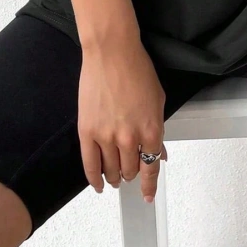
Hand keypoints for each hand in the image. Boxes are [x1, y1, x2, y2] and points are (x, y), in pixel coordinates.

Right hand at [78, 34, 167, 203]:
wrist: (111, 52)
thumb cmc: (136, 69)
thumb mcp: (158, 100)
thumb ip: (158, 129)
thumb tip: (159, 151)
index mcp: (151, 128)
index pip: (152, 167)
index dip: (149, 185)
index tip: (147, 194)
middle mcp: (129, 137)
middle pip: (131, 170)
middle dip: (133, 172)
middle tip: (131, 170)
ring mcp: (106, 136)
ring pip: (111, 170)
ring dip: (115, 176)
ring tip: (116, 176)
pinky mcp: (87, 132)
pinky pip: (89, 165)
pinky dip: (94, 178)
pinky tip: (99, 184)